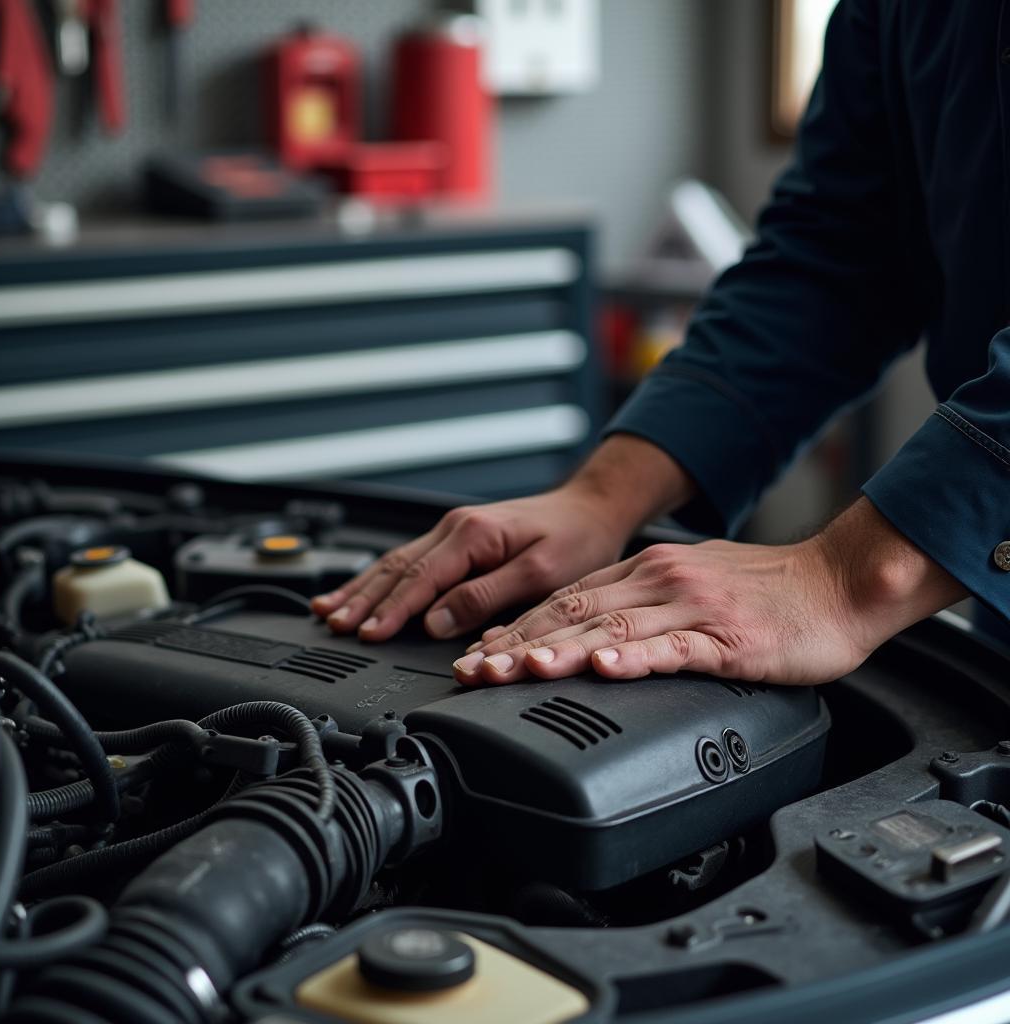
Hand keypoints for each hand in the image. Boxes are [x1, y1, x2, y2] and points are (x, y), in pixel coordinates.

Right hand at [311, 435, 695, 641]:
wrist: (593, 509)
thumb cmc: (576, 539)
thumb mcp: (539, 573)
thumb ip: (486, 597)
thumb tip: (437, 622)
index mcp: (474, 534)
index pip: (420, 578)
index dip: (392, 610)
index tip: (368, 634)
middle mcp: (457, 527)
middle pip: (397, 568)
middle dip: (363, 600)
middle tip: (335, 626)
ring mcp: (455, 530)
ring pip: (396, 562)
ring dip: (363, 589)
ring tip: (331, 611)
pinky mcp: (459, 538)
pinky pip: (410, 559)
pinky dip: (381, 578)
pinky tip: (363, 589)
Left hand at [453, 497, 966, 685]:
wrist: (840, 582)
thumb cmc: (770, 593)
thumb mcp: (694, 584)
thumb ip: (646, 603)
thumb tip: (599, 630)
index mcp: (649, 572)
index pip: (568, 597)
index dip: (519, 626)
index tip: (480, 650)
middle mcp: (661, 582)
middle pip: (574, 612)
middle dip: (515, 643)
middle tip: (471, 669)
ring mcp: (692, 608)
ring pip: (610, 630)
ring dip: (554, 653)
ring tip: (511, 672)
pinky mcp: (728, 637)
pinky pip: (673, 649)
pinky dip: (633, 660)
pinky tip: (603, 671)